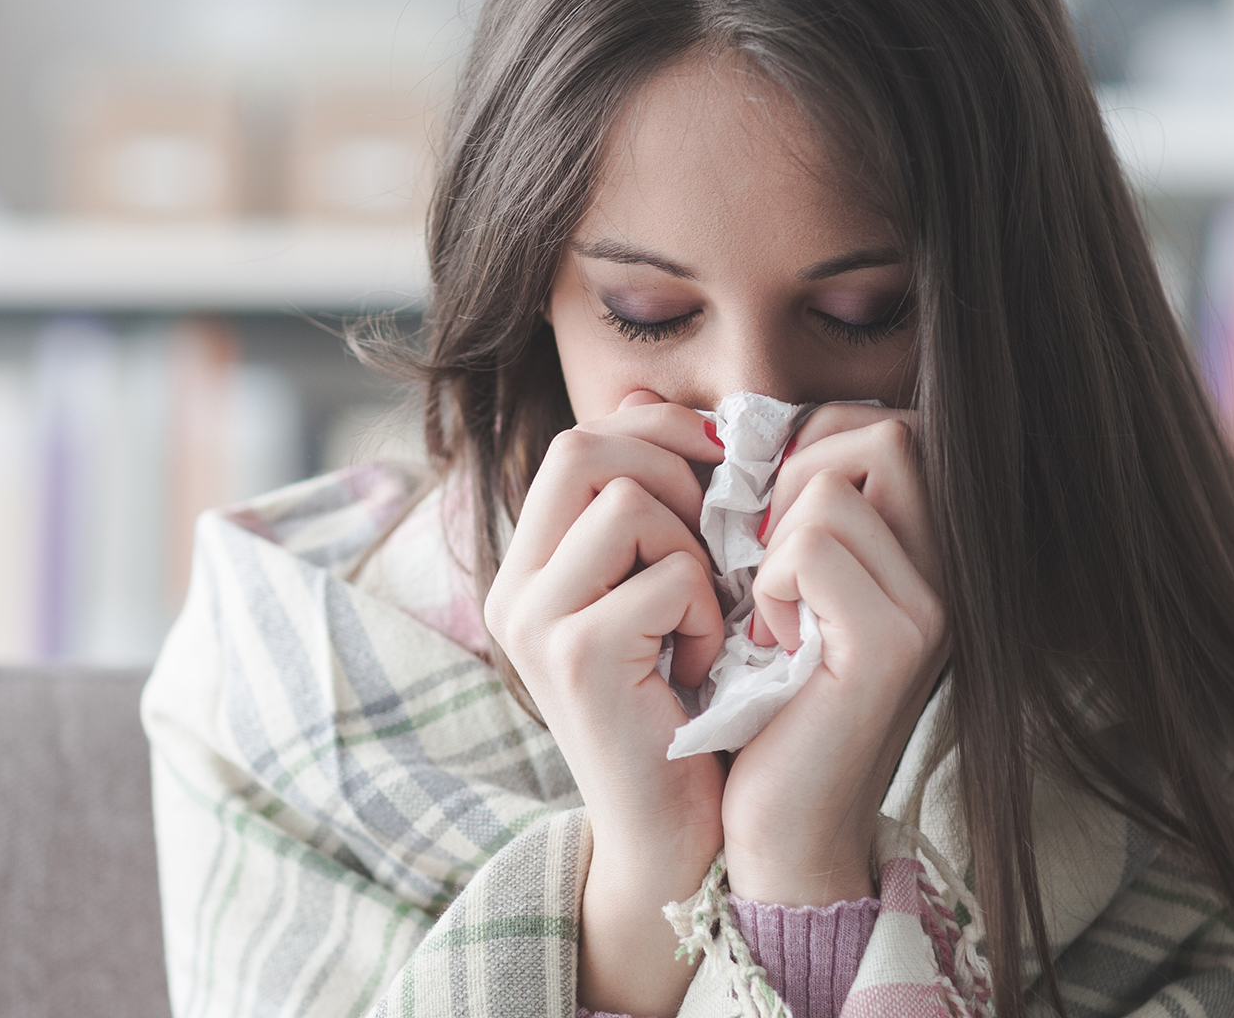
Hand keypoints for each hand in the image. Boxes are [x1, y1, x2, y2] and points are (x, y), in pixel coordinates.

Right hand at [485, 389, 727, 1016]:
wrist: (674, 837)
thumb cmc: (685, 712)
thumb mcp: (661, 592)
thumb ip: (649, 507)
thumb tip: (649, 395)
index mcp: (530, 565)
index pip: (580, 438)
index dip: (658, 432)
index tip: (719, 468)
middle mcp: (515, 587)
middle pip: (587, 447)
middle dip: (675, 473)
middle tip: (718, 538)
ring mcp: (535, 621)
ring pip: (629, 504)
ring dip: (694, 551)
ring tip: (702, 616)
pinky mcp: (575, 657)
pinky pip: (666, 576)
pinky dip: (706, 613)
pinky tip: (703, 664)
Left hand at [720, 404, 948, 907]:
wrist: (777, 826)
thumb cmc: (762, 703)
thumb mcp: (776, 586)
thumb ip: (780, 505)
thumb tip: (709, 414)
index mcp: (928, 553)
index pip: (889, 427)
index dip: (812, 446)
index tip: (767, 522)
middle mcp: (951, 573)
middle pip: (883, 433)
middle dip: (797, 475)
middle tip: (765, 558)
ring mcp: (933, 607)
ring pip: (834, 487)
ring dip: (774, 542)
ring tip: (772, 612)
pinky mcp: (894, 644)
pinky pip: (811, 546)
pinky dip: (770, 585)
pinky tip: (774, 644)